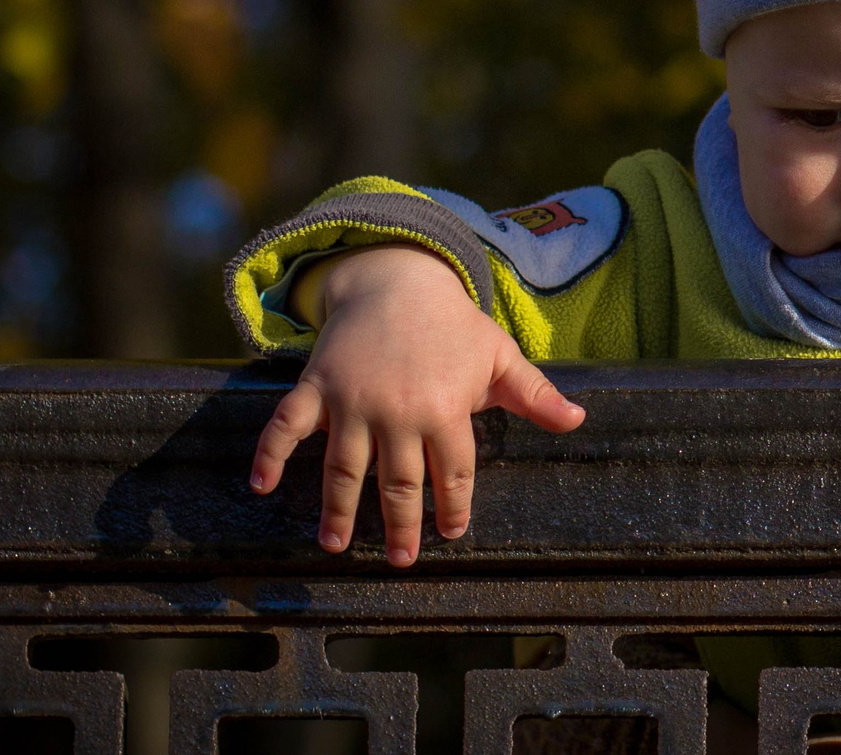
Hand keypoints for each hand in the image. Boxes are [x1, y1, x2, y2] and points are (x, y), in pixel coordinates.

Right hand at [249, 243, 584, 565]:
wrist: (399, 279)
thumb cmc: (453, 326)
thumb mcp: (499, 355)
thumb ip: (535, 394)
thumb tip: (579, 420)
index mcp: (445, 407)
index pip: (453, 470)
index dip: (454, 505)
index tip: (451, 532)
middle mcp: (397, 410)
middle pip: (399, 481)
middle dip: (401, 524)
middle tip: (401, 560)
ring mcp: (352, 400)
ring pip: (344, 467)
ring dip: (339, 509)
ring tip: (337, 545)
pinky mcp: (316, 386)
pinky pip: (286, 424)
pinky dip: (270, 453)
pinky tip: (261, 485)